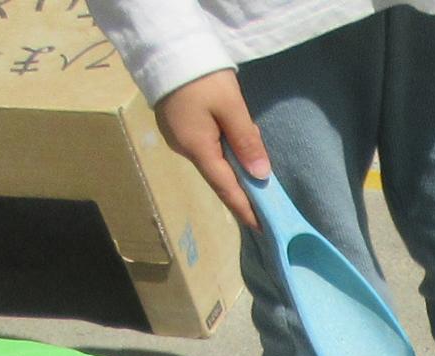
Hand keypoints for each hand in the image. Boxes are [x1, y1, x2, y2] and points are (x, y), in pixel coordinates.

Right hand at [155, 69, 268, 230]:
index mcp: (198, 149)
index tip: (263, 227)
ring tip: (254, 152)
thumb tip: (261, 176)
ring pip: (215, 158)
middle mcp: (185, 149)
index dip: (246, 208)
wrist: (165, 48)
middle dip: (244, 183)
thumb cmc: (202, 77)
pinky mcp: (178, 125)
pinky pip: (207, 145)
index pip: (227, 189)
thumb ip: (247, 143)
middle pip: (221, 175)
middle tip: (268, 189)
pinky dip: (225, 147)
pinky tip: (236, 137)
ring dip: (236, 161)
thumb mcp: (231, 108)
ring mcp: (179, 137)